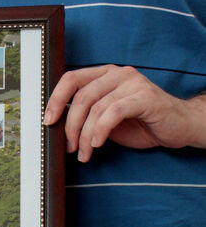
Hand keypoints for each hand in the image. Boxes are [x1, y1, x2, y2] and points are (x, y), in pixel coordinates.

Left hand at [44, 64, 205, 161]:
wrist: (179, 127)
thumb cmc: (142, 123)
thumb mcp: (107, 118)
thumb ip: (87, 114)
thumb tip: (58, 124)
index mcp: (105, 74)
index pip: (71, 78)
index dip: (56, 99)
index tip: (47, 121)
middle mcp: (117, 73)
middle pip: (81, 95)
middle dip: (70, 124)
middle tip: (68, 146)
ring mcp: (132, 82)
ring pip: (96, 107)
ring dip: (84, 135)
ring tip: (84, 153)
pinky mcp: (145, 97)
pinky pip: (113, 112)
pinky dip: (101, 130)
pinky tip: (97, 144)